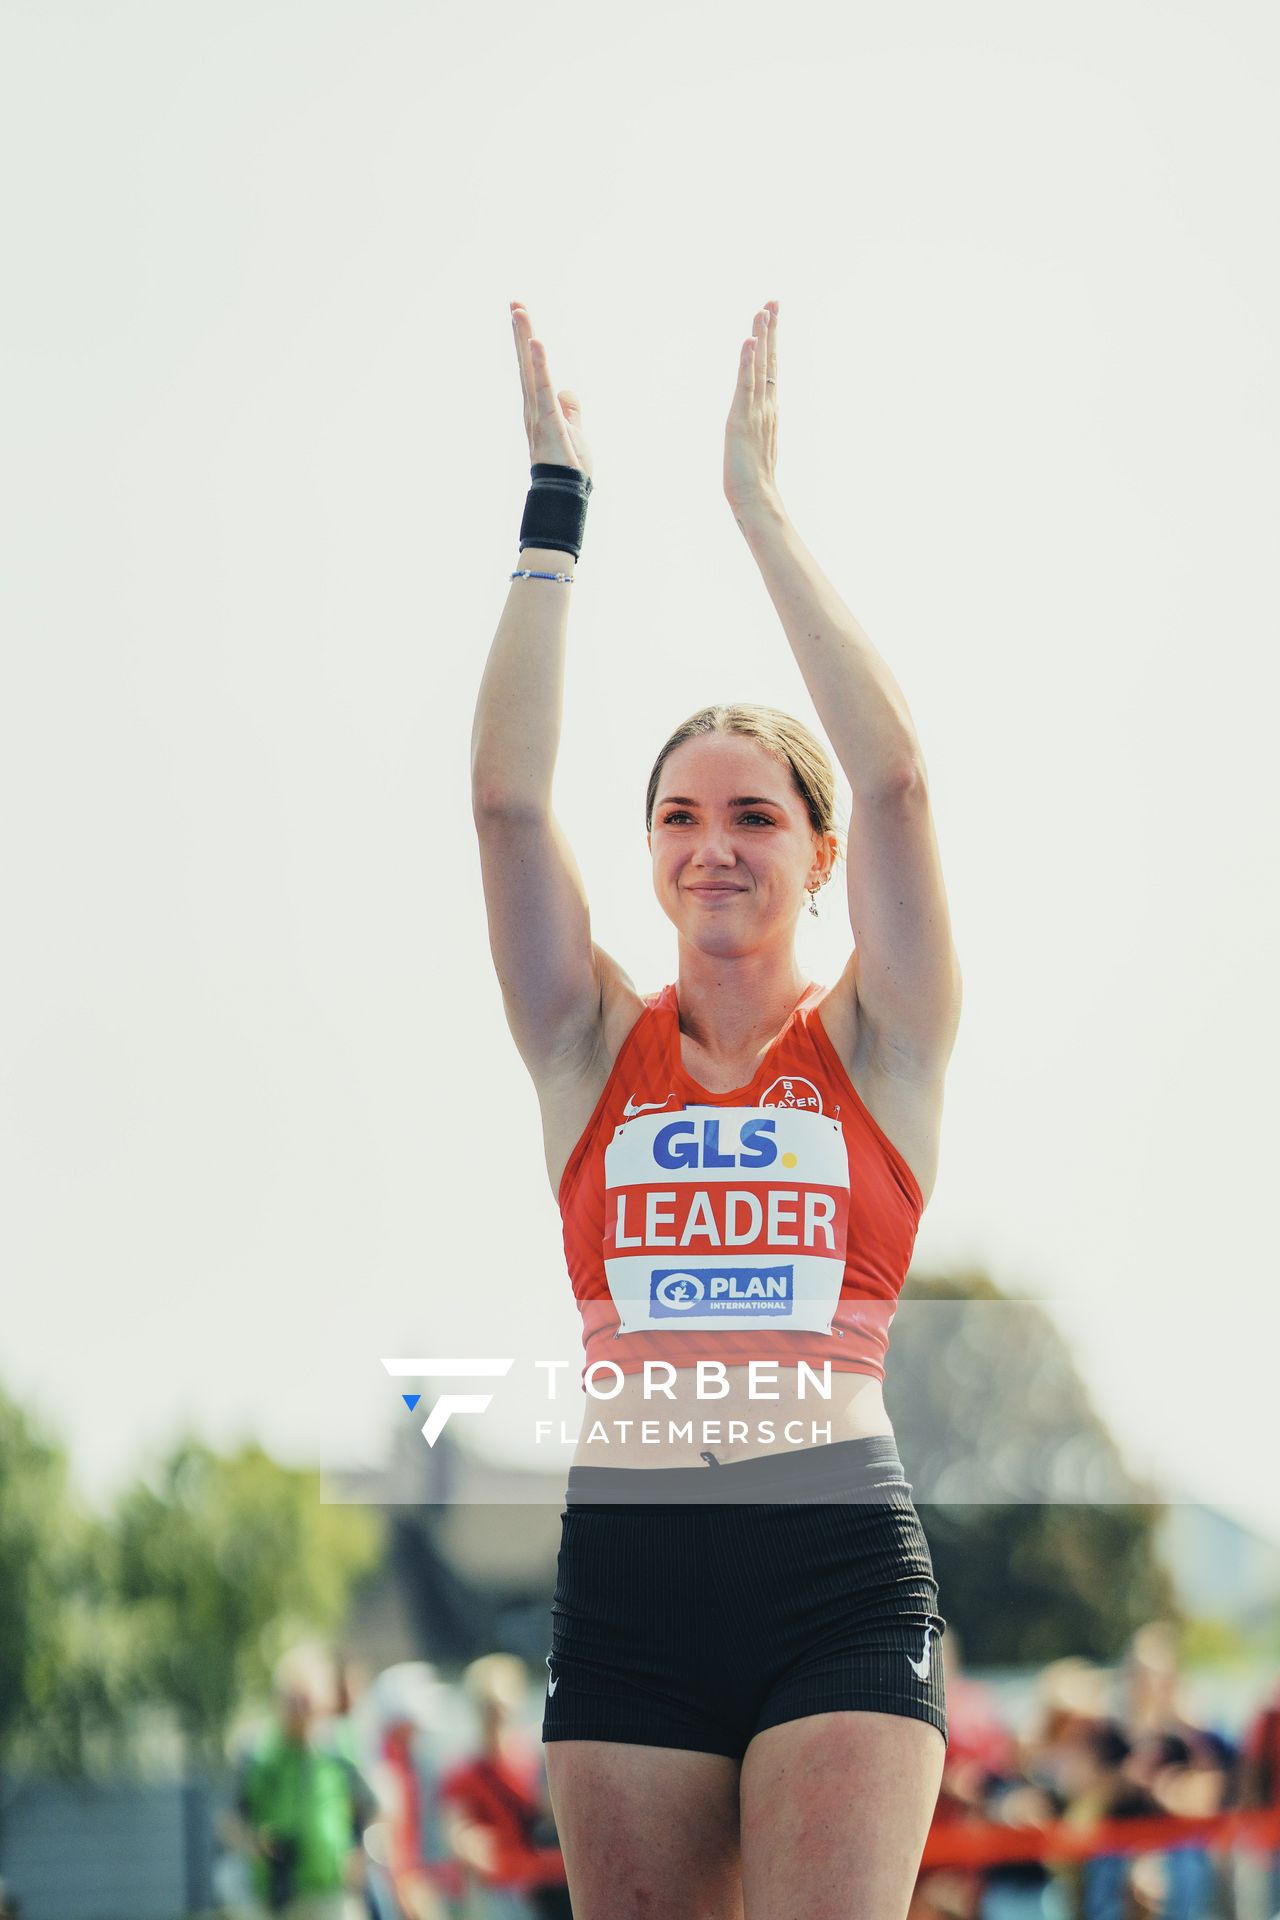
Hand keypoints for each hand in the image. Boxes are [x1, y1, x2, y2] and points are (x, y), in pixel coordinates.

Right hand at [510, 301, 593, 480]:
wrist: (565, 494)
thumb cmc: (569, 467)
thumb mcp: (575, 430)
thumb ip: (571, 409)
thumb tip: (567, 390)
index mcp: (540, 407)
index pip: (533, 369)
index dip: (526, 343)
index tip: (521, 315)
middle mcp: (533, 407)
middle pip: (526, 363)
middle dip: (520, 332)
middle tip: (515, 303)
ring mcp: (539, 413)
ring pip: (531, 370)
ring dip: (524, 339)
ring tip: (519, 311)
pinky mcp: (549, 420)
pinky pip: (544, 388)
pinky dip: (540, 365)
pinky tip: (536, 342)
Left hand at [724, 300, 781, 516]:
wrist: (757, 501)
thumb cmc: (755, 484)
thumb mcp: (755, 451)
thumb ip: (757, 436)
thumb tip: (756, 435)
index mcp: (769, 411)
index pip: (770, 369)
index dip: (771, 342)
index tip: (772, 317)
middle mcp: (766, 406)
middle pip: (770, 360)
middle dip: (771, 329)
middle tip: (773, 300)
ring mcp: (756, 411)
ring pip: (760, 366)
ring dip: (762, 336)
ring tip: (763, 309)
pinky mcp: (741, 418)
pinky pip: (746, 383)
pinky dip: (747, 361)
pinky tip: (749, 341)